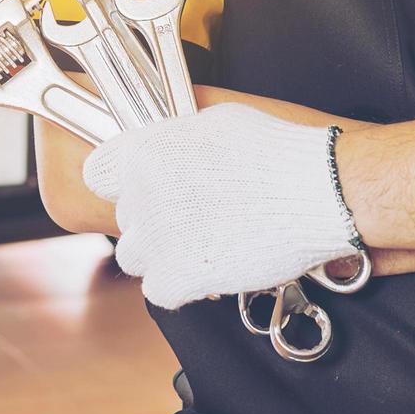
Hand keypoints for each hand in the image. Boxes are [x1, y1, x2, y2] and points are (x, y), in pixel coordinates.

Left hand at [82, 102, 360, 310]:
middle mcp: (142, 193)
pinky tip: (206, 267)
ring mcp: (157, 238)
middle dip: (153, 218)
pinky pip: (158, 289)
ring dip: (159, 253)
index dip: (123, 182)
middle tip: (191, 216)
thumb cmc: (273, 151)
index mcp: (144, 151)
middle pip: (125, 217)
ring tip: (198, 244)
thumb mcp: (213, 123)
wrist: (315, 191)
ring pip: (133, 256)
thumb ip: (174, 140)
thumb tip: (165, 147)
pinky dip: (180, 285)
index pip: (99, 173)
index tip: (143, 188)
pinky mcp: (177, 277)